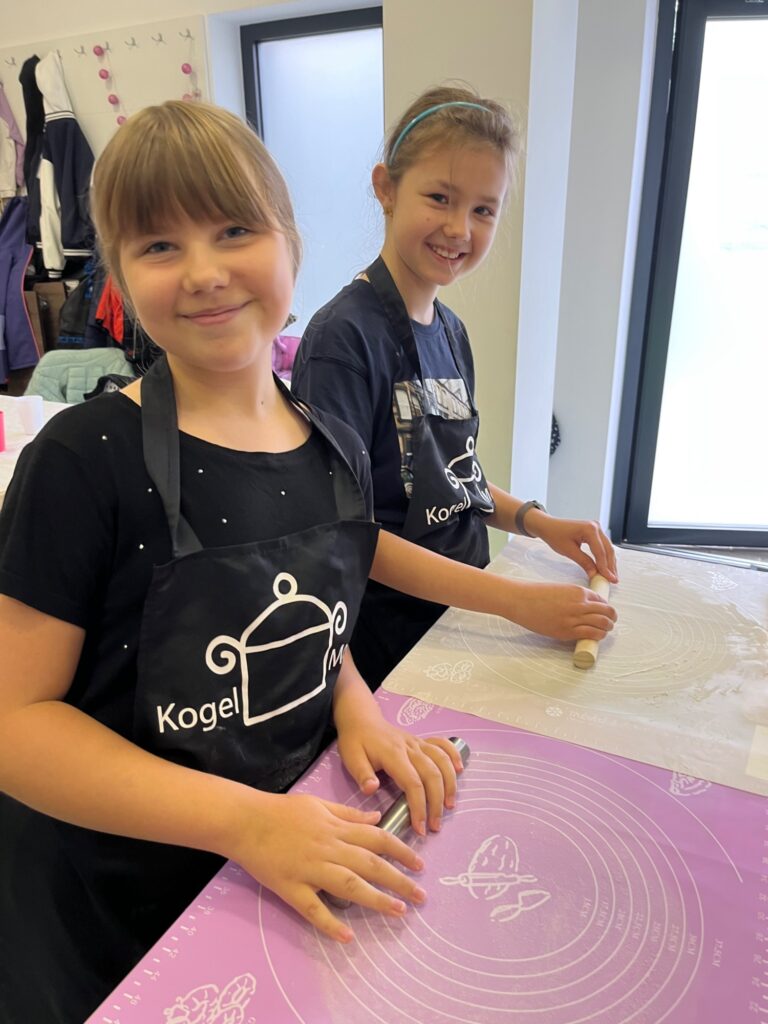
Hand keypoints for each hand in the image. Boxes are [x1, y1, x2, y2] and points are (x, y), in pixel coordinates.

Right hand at [225, 791, 426, 943]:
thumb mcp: (319, 804)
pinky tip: (347, 936)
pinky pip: (313, 908)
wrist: (245, 820)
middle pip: (370, 864)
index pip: (377, 839)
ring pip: (349, 885)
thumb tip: (377, 819)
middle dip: (399, 880)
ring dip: (376, 899)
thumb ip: (348, 814)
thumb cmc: (281, 810)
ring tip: (398, 911)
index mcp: (335, 828)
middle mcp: (329, 848)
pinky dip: (330, 923)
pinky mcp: (291, 888)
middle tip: (421, 896)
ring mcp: (310, 869)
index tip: (420, 865)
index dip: (401, 852)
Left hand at [337, 714, 461, 836]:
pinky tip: (460, 770)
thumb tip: (372, 790)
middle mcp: (410, 747)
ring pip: (442, 761)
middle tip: (435, 826)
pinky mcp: (422, 741)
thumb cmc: (356, 741)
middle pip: (432, 775)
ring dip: (449, 784)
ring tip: (449, 806)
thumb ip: (362, 774)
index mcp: (393, 754)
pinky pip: (443, 745)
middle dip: (436, 803)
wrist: (361, 719)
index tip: (420, 828)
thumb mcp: (351, 758)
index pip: (413, 783)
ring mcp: (418, 743)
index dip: (419, 807)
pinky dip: (454, 756)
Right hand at [507, 579, 616, 641]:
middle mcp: (580, 604)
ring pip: (602, 624)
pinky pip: (590, 634)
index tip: (606, 612)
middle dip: (612, 618)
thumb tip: (587, 607)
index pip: (602, 600)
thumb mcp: (561, 588)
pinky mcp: (567, 631)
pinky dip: (598, 635)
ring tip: (607, 630)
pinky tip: (598, 636)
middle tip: (611, 621)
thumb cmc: (537, 594)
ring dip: (607, 628)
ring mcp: (574, 619)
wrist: (521, 600)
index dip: (606, 607)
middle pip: (607, 612)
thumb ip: (576, 596)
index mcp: (579, 591)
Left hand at [529, 514, 618, 583]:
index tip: (609, 579)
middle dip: (611, 566)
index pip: (600, 552)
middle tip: (614, 580)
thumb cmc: (555, 535)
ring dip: (609, 562)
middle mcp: (596, 527)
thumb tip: (595, 574)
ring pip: (607, 548)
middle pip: (608, 550)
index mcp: (590, 529)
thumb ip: (584, 562)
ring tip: (611, 576)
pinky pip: (603, 546)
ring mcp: (596, 528)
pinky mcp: (595, 532)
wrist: (548, 526)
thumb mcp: (569, 551)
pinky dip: (605, 557)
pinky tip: (606, 567)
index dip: (605, 568)